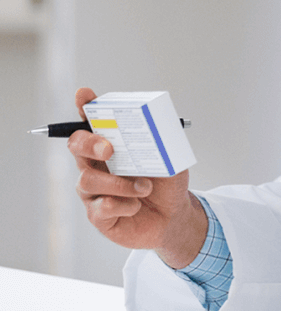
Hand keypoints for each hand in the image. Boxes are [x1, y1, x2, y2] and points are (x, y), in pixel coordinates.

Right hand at [69, 87, 206, 268]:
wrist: (174, 215)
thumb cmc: (166, 183)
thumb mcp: (170, 158)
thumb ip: (163, 142)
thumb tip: (160, 127)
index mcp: (112, 145)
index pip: (93, 122)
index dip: (85, 107)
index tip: (84, 95)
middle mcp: (96, 165)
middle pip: (77, 146)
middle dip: (90, 143)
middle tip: (109, 149)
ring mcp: (94, 190)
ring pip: (88, 180)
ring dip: (119, 183)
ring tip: (144, 187)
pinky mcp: (97, 214)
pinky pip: (101, 207)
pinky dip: (123, 204)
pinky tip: (136, 205)